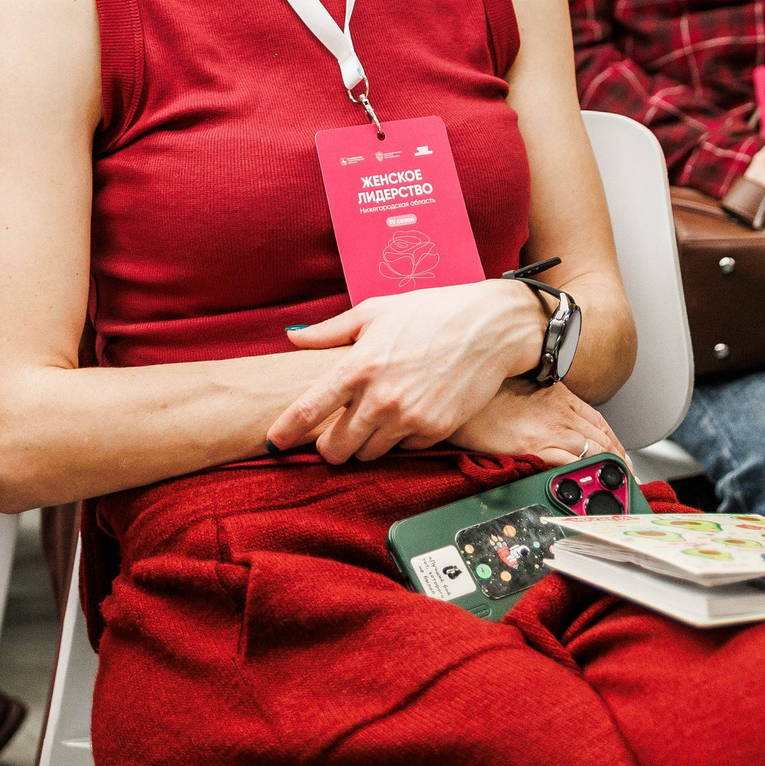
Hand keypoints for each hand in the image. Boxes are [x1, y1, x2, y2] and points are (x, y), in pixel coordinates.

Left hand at [267, 281, 547, 462]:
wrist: (491, 327)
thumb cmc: (432, 312)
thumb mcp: (376, 311)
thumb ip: (330, 331)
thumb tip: (293, 336)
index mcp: (358, 367)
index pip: (308, 411)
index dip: (285, 432)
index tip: (273, 442)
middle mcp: (381, 399)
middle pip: (335, 448)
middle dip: (330, 443)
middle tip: (336, 429)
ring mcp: (409, 419)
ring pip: (367, 454)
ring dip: (365, 441)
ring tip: (377, 415)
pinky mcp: (435, 431)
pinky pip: (403, 449)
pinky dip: (400, 437)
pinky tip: (409, 412)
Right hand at [446, 381, 626, 466]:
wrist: (465, 400)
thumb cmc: (487, 398)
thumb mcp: (523, 392)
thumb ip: (544, 405)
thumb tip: (553, 424)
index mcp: (559, 396)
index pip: (598, 421)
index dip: (615, 441)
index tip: (622, 455)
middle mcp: (560, 410)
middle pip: (602, 436)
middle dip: (618, 459)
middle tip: (627, 476)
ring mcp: (551, 428)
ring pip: (593, 449)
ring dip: (608, 468)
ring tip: (614, 484)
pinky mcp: (537, 445)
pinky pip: (570, 461)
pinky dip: (584, 473)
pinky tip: (589, 482)